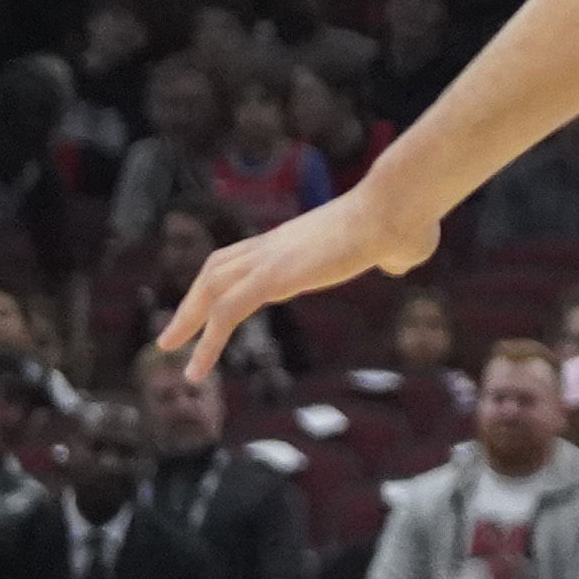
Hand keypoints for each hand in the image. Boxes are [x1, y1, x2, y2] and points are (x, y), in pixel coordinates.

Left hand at [156, 173, 442, 380]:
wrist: (395, 209)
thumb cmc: (406, 223)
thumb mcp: (400, 244)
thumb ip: (393, 255)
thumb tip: (400, 262)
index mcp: (297, 238)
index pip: (245, 256)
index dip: (224, 280)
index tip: (212, 305)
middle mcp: (275, 245)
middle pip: (216, 268)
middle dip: (191, 302)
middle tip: (172, 335)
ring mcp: (271, 259)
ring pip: (212, 289)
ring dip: (188, 321)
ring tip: (174, 353)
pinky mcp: (275, 277)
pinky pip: (228, 312)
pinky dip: (206, 340)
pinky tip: (197, 368)